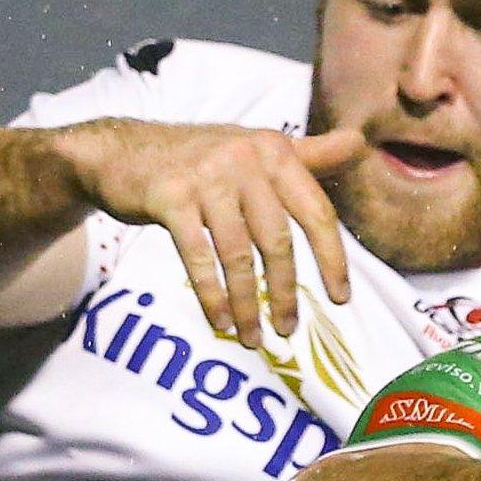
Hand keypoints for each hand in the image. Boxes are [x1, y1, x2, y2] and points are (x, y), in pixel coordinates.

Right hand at [58, 120, 367, 348]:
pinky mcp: (170, 197)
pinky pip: (198, 256)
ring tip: (253, 337)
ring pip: (238, 254)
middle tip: (288, 329)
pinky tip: (220, 321)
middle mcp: (245, 160)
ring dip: (246, 303)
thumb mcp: (256, 150)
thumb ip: (309, 154)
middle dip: (284, 292)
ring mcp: (205, 177)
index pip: (316, 211)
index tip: (340, 298)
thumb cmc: (200, 158)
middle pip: (278, 240)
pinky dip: (212, 295)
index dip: (332, 259)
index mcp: (275, 152)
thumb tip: (360, 143)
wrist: (120, 150)